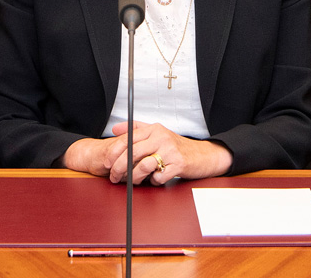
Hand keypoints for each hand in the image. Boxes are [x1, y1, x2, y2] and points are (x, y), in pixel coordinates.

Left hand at [64, 122, 232, 184]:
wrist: (203, 155)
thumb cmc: (177, 146)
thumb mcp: (158, 133)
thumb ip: (137, 128)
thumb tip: (116, 129)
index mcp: (154, 129)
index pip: (129, 138)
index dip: (114, 151)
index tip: (107, 162)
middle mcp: (162, 137)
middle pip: (133, 152)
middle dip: (119, 167)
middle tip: (114, 176)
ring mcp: (171, 151)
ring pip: (144, 166)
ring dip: (135, 177)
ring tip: (133, 181)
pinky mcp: (178, 164)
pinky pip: (158, 177)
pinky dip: (154, 181)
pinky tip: (155, 180)